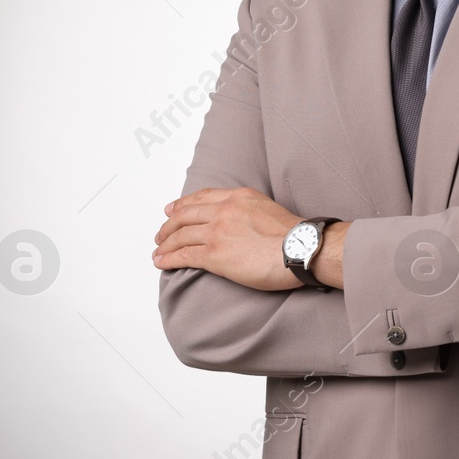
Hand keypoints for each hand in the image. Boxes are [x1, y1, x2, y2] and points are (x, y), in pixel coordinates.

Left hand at [152, 187, 305, 290]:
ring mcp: (217, 231)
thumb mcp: (267, 207)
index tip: (172, 209)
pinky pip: (184, 255)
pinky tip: (161, 262)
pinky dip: (169, 258)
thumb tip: (241, 220)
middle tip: (161, 234)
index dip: (182, 204)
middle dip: (169, 226)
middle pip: (185, 215)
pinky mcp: (215, 254)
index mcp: (237, 197)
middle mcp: (223, 210)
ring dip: (165, 244)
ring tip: (158, 251)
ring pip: (181, 235)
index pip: (202, 197)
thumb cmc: (293, 235)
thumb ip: (248, 209)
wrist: (300, 249)